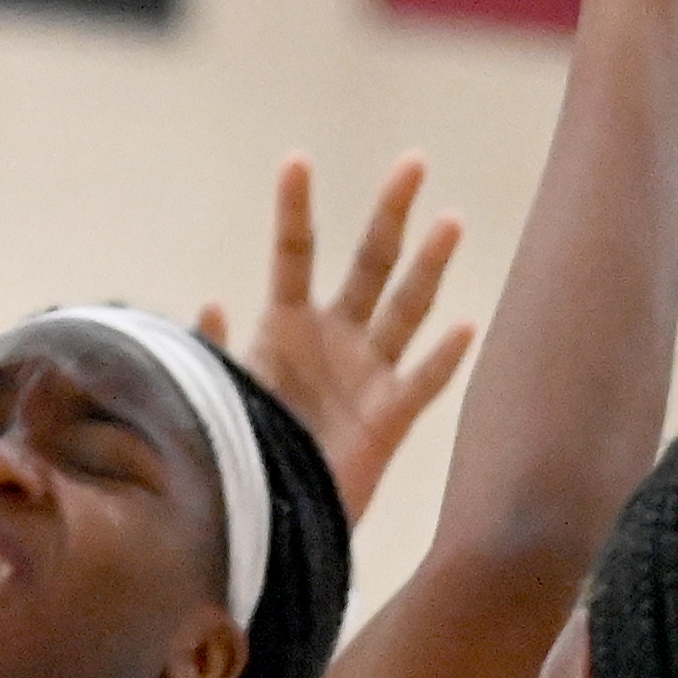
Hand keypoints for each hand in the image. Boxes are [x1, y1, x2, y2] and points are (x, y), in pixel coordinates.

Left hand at [199, 154, 467, 522]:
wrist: (272, 518)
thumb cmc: (246, 449)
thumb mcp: (219, 393)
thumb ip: (214, 351)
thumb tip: (211, 302)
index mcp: (287, 327)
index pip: (295, 254)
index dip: (295, 209)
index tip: (297, 160)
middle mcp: (336, 339)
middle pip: (369, 263)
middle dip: (389, 215)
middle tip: (411, 162)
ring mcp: (369, 374)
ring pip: (407, 309)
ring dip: (429, 267)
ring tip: (450, 221)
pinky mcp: (391, 418)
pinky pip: (423, 382)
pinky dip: (443, 357)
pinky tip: (465, 326)